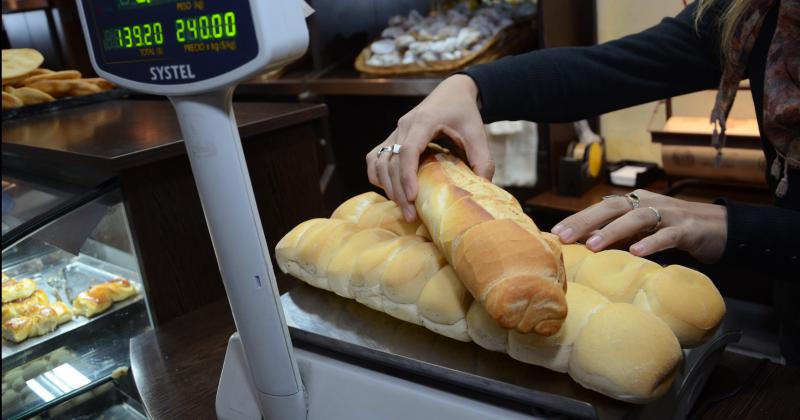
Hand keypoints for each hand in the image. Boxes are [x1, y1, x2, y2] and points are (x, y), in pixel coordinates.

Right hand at [366, 74, 493, 221]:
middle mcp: (404, 126)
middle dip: (397, 191)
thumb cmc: (464, 112)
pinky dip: (377, 174)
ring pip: (379, 161)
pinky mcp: (393, 137)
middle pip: (390, 161)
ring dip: (387, 186)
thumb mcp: (478, 133)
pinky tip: (389, 189)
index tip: (413, 198)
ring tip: (403, 207)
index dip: (407, 175)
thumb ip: (482, 160)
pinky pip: (375, 157)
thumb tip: (484, 189)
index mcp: (424, 121)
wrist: (452, 92)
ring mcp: (395, 131)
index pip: (408, 150)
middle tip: (410, 215)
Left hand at [551, 189, 727, 263]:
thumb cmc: (673, 230)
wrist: (721, 227)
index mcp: (634, 203)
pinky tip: (636, 253)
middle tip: (563, 237)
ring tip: (592, 246)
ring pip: (636, 218)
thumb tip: (583, 246)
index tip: (555, 232)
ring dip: (612, 231)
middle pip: (612, 207)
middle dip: (585, 221)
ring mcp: (668, 214)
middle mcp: (648, 203)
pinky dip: (651, 243)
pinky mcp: (687, 229)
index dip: (577, 219)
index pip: (600, 208)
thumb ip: (618, 235)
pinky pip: (666, 236)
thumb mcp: (643, 230)